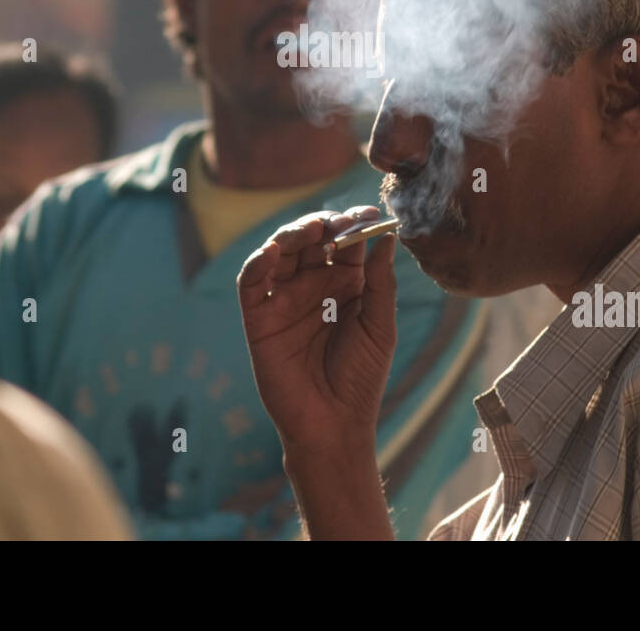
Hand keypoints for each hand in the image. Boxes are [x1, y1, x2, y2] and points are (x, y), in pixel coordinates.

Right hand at [237, 205, 397, 458]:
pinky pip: (252, 282)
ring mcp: (284, 299)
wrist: (334, 424)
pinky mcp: (259, 317)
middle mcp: (313, 285)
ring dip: (291, 234)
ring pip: (280, 252)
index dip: (354, 224)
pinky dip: (258, 262)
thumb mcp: (378, 326)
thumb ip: (380, 282)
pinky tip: (273, 252)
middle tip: (337, 222)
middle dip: (323, 224)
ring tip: (309, 230)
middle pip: (311, 239)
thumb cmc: (361, 378)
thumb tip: (387, 237)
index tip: (370, 214)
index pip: (346, 242)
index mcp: (345, 284)